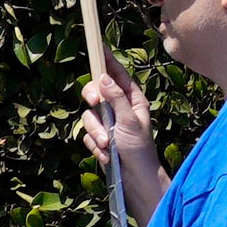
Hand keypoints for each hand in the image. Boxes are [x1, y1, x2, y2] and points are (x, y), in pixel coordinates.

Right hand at [79, 55, 156, 172]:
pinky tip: (107, 155)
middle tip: (94, 102)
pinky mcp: (99, 139)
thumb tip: (103, 78)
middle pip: (96, 92)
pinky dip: (95, 145)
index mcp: (132, 100)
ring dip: (96, 132)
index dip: (107, 61)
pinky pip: (87, 135)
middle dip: (93, 98)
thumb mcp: (129, 120)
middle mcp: (119, 108)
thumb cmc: (139, 149)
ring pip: (89, 116)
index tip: (98, 47)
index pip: (117, 75)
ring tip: (107, 144)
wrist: (134, 180)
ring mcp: (108, 124)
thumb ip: (116, 98)